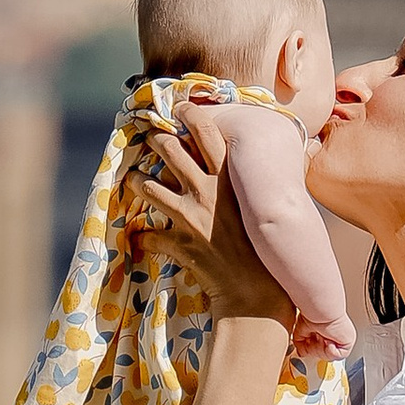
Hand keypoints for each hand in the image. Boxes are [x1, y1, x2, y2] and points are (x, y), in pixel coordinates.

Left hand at [130, 102, 295, 327]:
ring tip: (134, 179)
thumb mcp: (264, 208)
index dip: (188, 114)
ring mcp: (191, 216)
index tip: (178, 108)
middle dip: (155, 139)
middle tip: (150, 137)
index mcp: (231, 178)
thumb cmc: (269, 251)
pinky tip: (141, 236)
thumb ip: (251, 185)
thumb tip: (252, 165)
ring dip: (137, 181)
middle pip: (169, 149)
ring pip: (148, 185)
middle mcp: (208, 191)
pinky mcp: (179, 243)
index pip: (205, 131)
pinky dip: (143, 236)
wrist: (258, 297)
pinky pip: (149, 235)